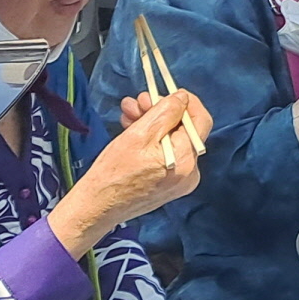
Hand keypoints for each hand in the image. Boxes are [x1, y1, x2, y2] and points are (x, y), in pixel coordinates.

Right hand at [57, 90, 212, 251]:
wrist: (97, 207)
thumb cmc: (114, 172)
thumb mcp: (138, 135)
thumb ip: (165, 113)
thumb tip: (183, 98)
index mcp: (186, 159)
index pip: (200, 121)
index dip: (186, 102)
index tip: (167, 92)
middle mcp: (190, 171)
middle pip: (184, 129)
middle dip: (161, 111)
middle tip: (139, 101)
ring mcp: (181, 180)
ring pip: (172, 139)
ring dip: (152, 123)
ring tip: (128, 114)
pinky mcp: (170, 184)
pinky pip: (167, 154)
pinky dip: (152, 140)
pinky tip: (132, 129)